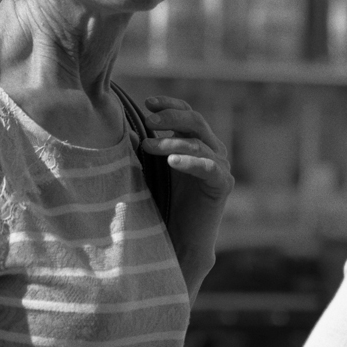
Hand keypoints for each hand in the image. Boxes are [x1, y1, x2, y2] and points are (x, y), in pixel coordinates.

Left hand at [139, 95, 233, 300]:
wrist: (178, 243)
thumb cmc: (160, 205)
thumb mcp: (148, 171)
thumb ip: (142, 150)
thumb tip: (122, 129)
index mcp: (194, 141)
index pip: (186, 112)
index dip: (169, 105)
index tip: (147, 103)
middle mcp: (211, 149)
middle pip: (195, 121)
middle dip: (171, 117)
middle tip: (149, 121)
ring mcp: (220, 165)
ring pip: (198, 143)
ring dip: (172, 141)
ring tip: (148, 146)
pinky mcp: (223, 183)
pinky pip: (209, 166)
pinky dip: (191, 161)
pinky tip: (172, 162)